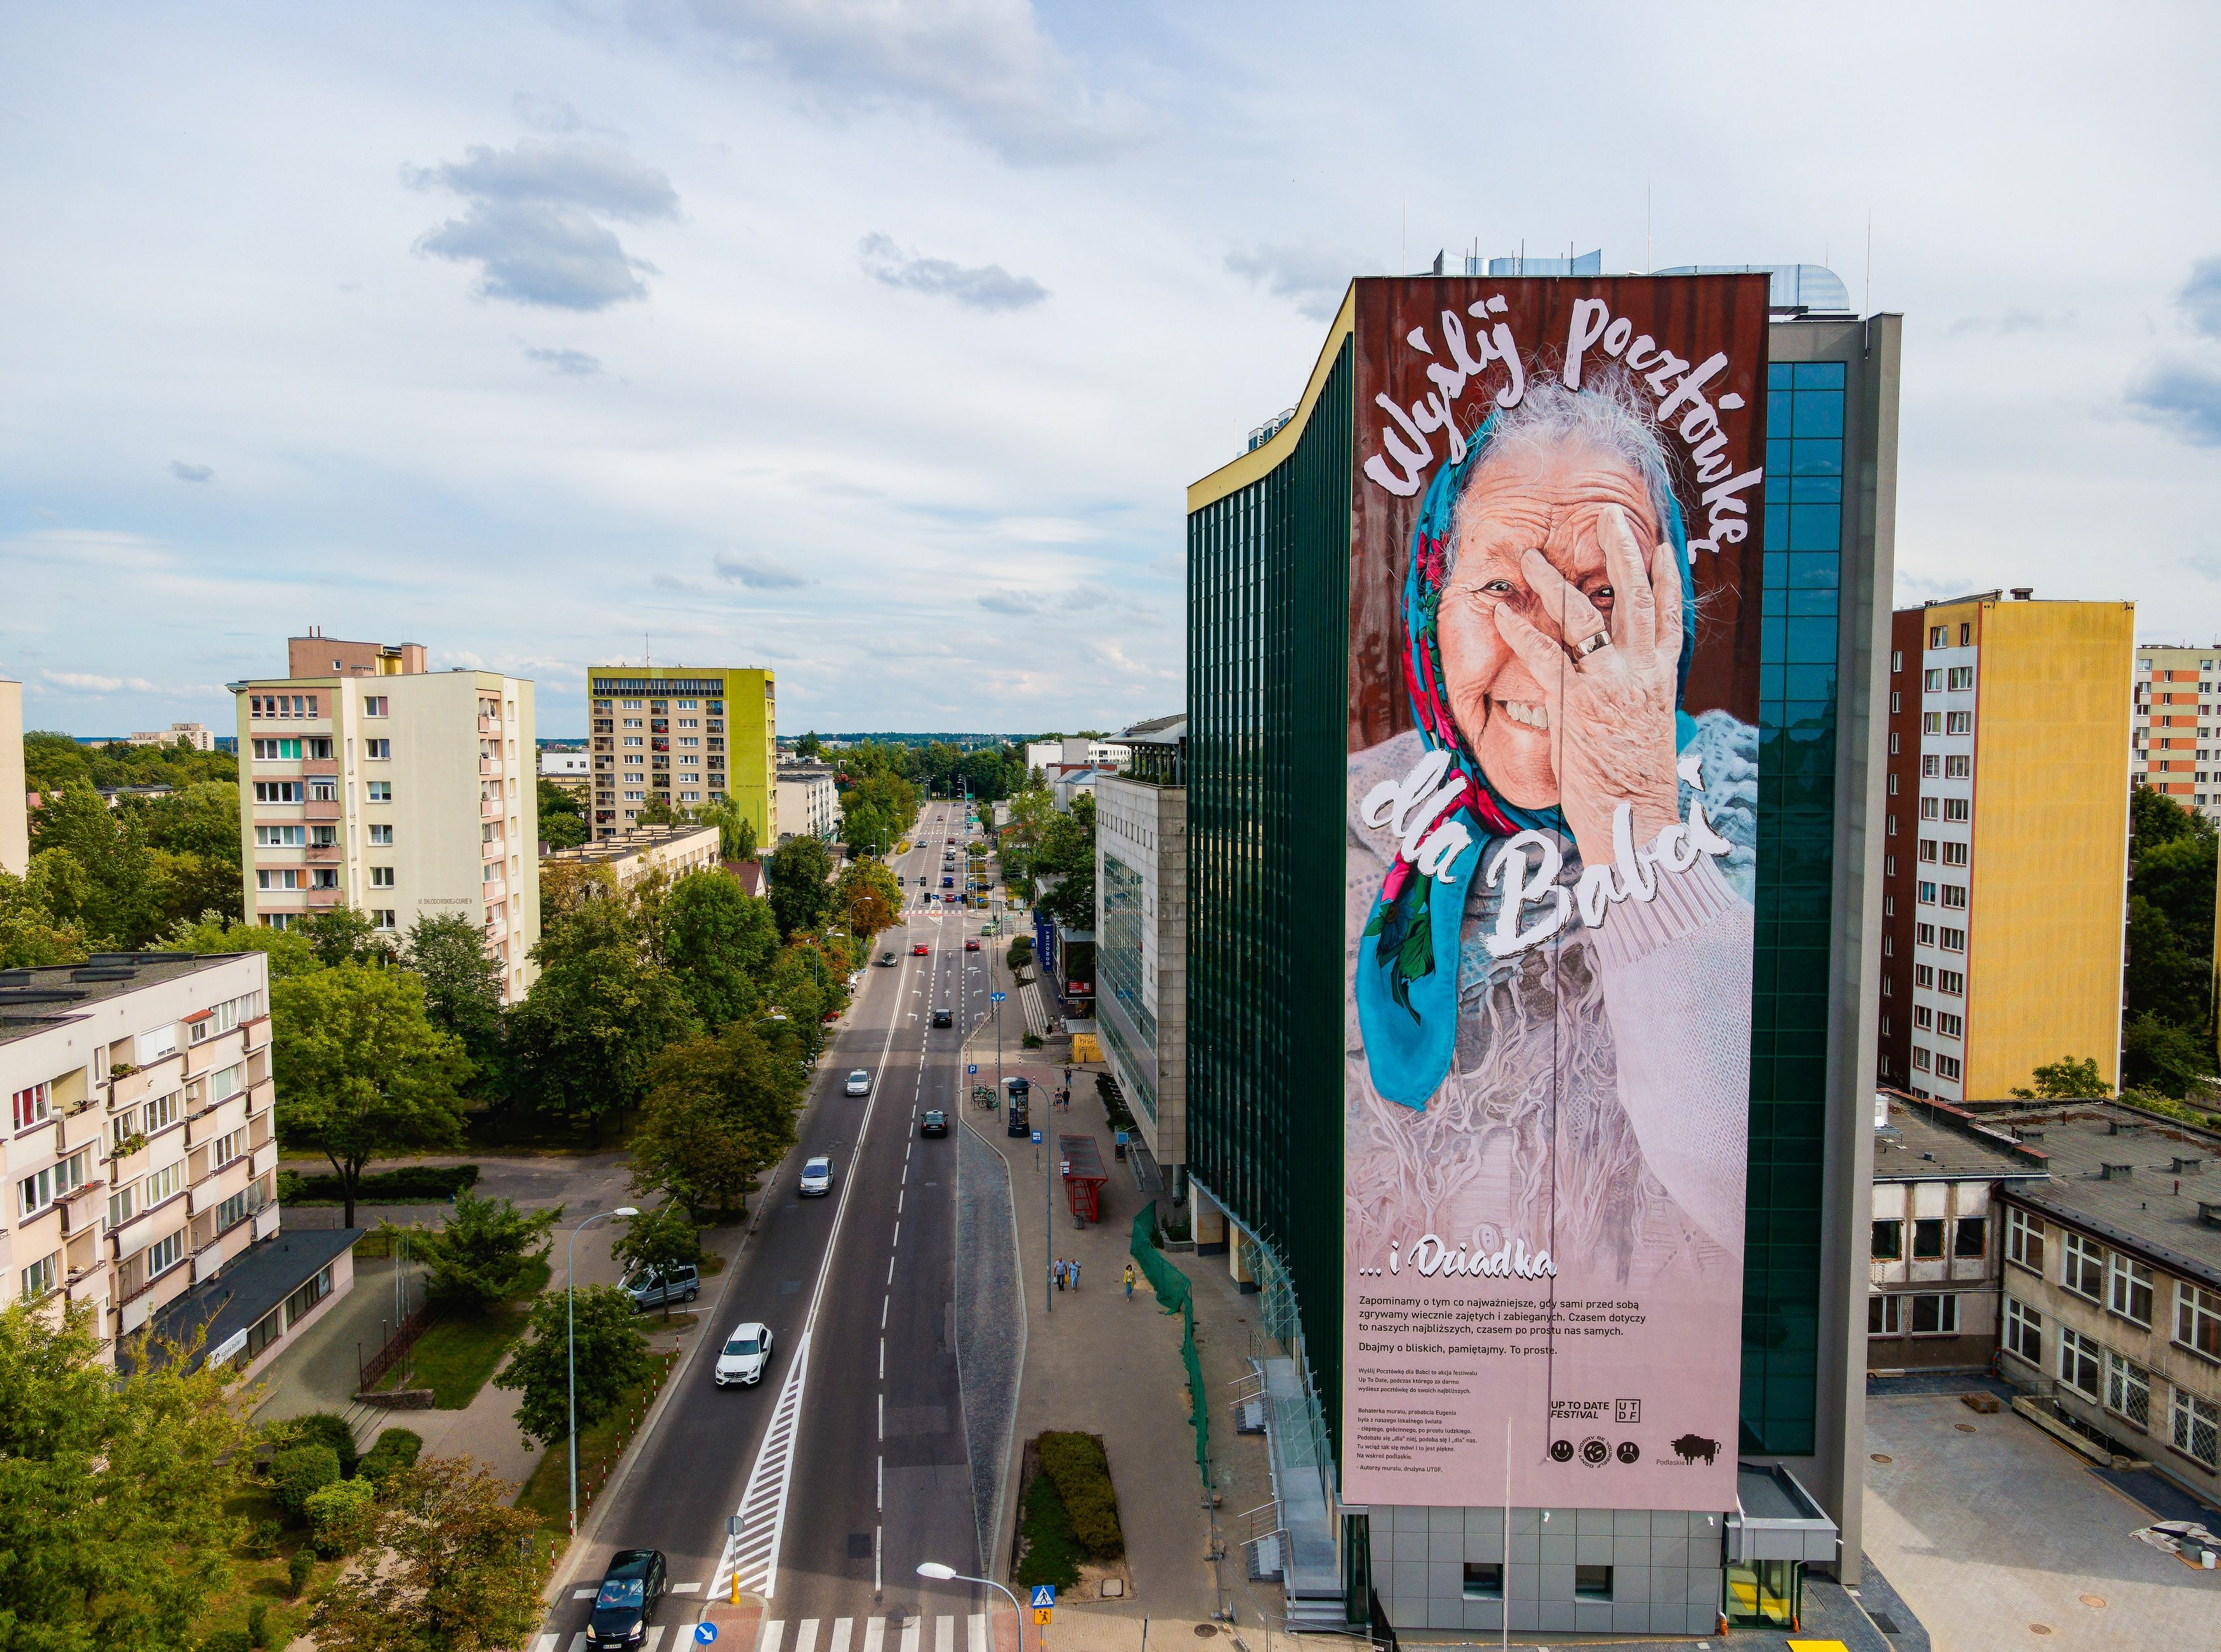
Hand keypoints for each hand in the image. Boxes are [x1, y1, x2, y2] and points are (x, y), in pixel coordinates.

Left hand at [1491, 506, 1682, 866]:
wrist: (1639, 821)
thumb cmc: (1637, 786)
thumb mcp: (1646, 732)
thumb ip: (1633, 700)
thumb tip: (1618, 692)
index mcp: (1662, 678)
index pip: (1669, 616)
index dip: (1667, 579)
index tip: (1660, 548)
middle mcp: (1641, 671)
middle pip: (1635, 596)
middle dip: (1621, 551)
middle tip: (1608, 517)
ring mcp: (1612, 682)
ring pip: (1583, 615)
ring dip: (1553, 582)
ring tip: (1531, 557)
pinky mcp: (1580, 700)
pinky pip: (1545, 655)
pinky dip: (1521, 632)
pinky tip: (1502, 614)